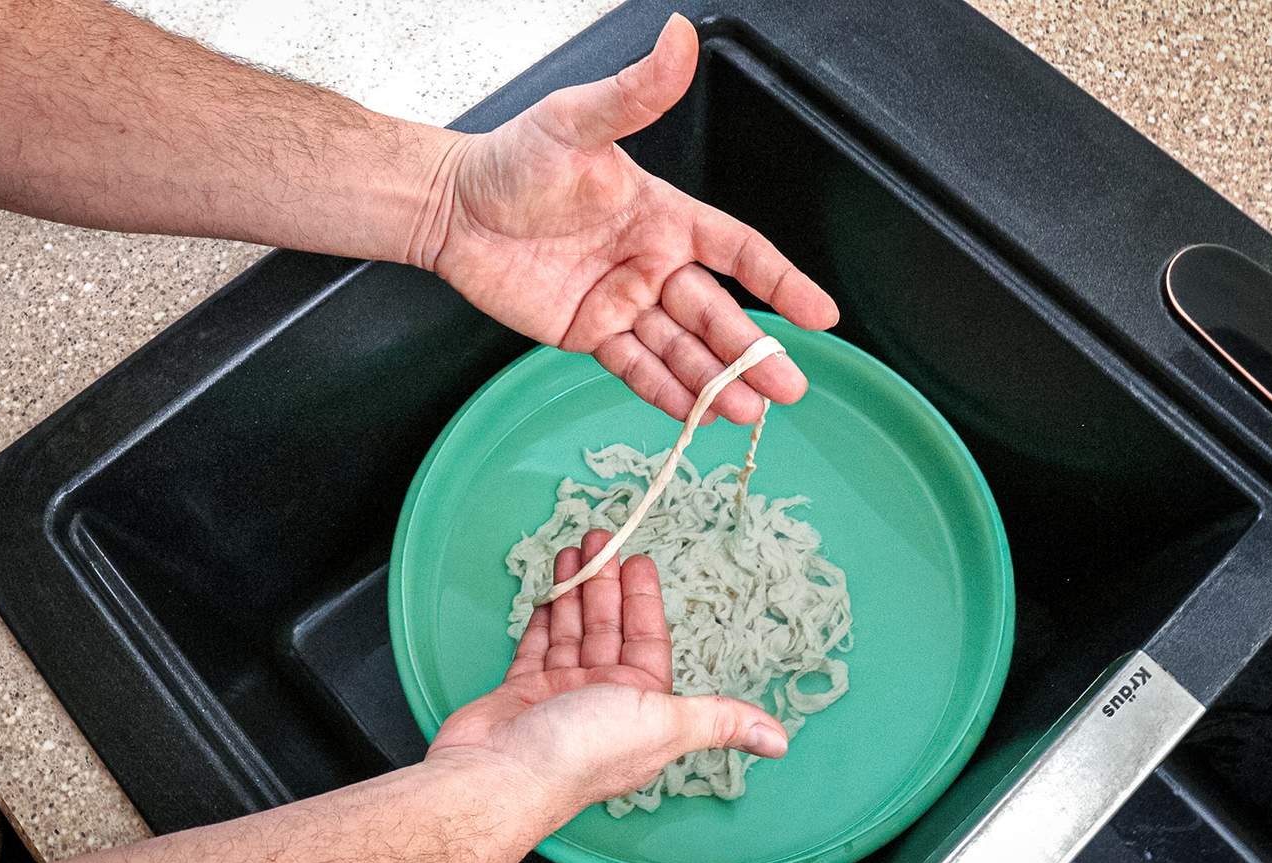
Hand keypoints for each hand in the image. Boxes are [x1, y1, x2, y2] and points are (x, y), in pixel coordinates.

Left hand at [416, 14, 838, 425]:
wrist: (452, 208)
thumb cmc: (514, 159)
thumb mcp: (576, 122)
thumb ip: (634, 94)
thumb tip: (679, 37)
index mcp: (665, 216)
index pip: (738, 251)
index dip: (780, 281)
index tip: (819, 313)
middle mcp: (653, 262)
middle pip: (715, 314)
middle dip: (753, 352)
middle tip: (789, 386)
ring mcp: (623, 302)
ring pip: (681, 349)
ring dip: (715, 381)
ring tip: (749, 414)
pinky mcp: (590, 333)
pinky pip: (634, 367)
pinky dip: (664, 392)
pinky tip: (696, 415)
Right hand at [426, 530, 787, 818]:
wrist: (500, 777)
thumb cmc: (582, 750)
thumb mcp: (664, 725)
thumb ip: (718, 721)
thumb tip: (780, 742)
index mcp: (642, 706)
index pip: (649, 640)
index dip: (645, 599)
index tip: (639, 558)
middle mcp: (602, 701)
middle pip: (609, 629)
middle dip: (606, 583)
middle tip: (602, 537)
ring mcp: (558, 696)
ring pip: (572, 632)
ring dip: (575, 591)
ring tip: (574, 549)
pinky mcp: (520, 693)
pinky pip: (536, 645)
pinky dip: (543, 617)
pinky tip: (549, 591)